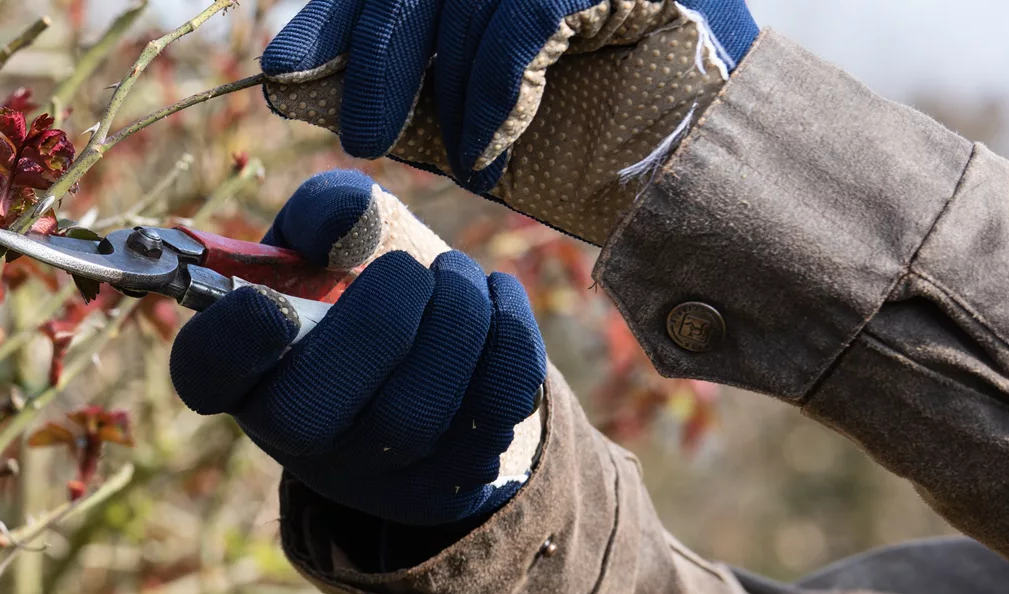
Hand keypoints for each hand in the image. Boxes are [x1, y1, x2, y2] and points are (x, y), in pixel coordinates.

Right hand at [168, 170, 546, 525]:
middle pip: (309, 412)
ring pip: (412, 416)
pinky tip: (494, 298)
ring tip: (456, 276)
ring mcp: (369, 472)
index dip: (231, 345)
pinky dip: (507, 340)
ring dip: (453, 322)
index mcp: (241, 368)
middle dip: (377, 324)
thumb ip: (326, 212)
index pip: (205, 374)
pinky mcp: (446, 483)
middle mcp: (291, 435)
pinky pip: (488, 416)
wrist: (432, 351)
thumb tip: (346, 218)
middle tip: (409, 271)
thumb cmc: (359, 284)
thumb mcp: (328, 239)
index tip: (270, 303)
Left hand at [260, 0, 757, 242]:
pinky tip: (496, 140)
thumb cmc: (602, 132)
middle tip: (359, 132)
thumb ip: (405, 82)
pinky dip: (497, 84)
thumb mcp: (478, 104)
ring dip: (451, 83)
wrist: (720, 163)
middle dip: (375, 52)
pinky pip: (520, 13)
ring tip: (466, 149)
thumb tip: (298, 79)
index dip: (336, 18)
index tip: (287, 71)